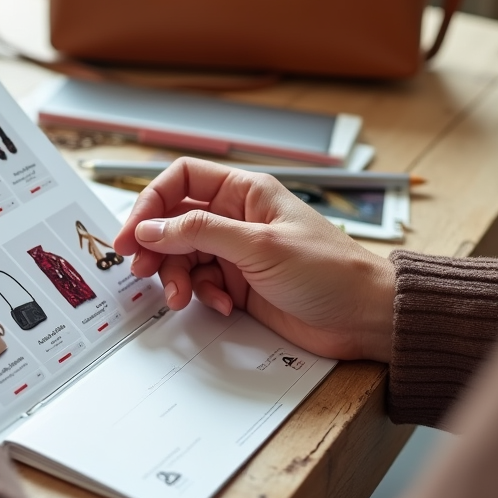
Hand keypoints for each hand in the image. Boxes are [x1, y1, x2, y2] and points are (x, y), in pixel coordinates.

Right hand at [113, 158, 395, 361]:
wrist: (365, 318)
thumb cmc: (330, 271)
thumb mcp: (259, 246)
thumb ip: (200, 233)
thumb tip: (151, 227)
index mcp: (245, 193)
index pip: (182, 179)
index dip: (151, 202)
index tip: (132, 233)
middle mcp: (236, 218)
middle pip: (174, 220)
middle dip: (155, 245)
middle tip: (139, 269)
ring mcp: (236, 252)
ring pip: (182, 255)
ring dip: (174, 277)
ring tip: (179, 298)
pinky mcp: (239, 283)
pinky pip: (200, 283)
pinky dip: (200, 295)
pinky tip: (218, 304)